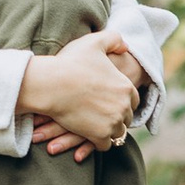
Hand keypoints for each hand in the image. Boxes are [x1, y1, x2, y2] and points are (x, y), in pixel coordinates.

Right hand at [16, 26, 144, 156]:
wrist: (51, 84)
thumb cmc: (70, 62)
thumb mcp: (94, 42)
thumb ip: (114, 39)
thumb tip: (126, 47)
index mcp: (126, 87)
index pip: (133, 99)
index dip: (121, 100)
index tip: (108, 100)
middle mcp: (124, 106)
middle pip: (126, 117)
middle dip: (116, 116)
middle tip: (102, 114)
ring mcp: (113, 123)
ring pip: (118, 132)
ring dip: (109, 130)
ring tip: (96, 126)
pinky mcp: (99, 136)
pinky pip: (105, 145)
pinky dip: (99, 142)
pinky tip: (90, 135)